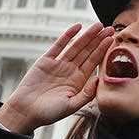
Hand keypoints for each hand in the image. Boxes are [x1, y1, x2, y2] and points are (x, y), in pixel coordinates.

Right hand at [0, 23, 114, 133]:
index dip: (102, 51)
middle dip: (98, 40)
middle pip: (87, 52)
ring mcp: (59, 64)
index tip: (112, 40)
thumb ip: (86, 94)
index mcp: (78, 81)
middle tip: (110, 28)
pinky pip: (59, 45)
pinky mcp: (46, 60)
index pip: (93, 62)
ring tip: (98, 25)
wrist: (26, 111)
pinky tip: (77, 27)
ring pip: (76, 46)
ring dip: (87, 35)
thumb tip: (98, 80)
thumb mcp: (71, 106)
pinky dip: (68, 35)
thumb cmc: (49, 113)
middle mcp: (70, 71)